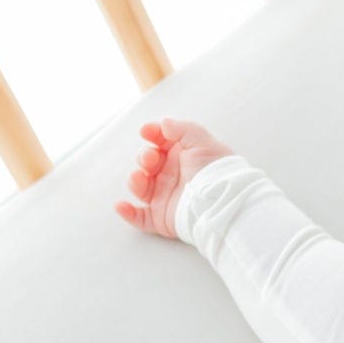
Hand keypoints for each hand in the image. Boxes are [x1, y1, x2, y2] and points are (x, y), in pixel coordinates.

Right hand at [114, 118, 232, 237]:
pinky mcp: (162, 218)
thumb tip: (163, 124)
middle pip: (147, 162)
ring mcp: (165, 196)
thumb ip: (181, 128)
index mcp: (182, 156)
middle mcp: (172, 175)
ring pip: (141, 187)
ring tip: (138, 178)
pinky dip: (128, 213)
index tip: (146, 131)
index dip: (152, 134)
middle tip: (150, 159)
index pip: (161, 142)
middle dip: (144, 157)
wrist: (222, 201)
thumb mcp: (201, 140)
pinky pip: (140, 218)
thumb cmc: (216, 170)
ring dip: (135, 180)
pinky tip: (121, 205)